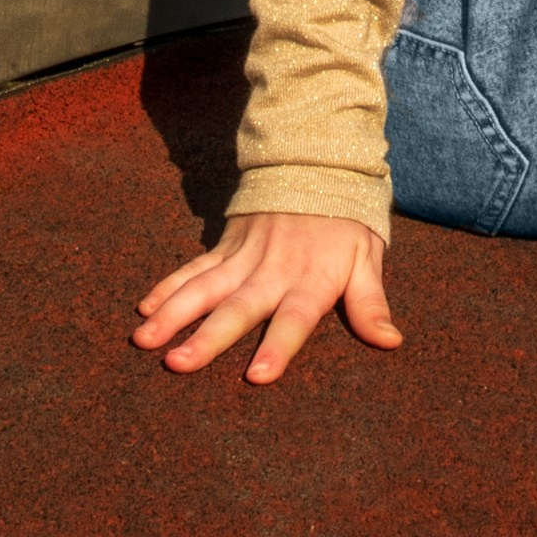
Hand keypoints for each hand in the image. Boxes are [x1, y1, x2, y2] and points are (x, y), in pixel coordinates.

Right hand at [133, 210, 401, 384]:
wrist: (317, 161)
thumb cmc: (345, 221)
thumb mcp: (366, 257)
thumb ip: (370, 303)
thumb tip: (391, 342)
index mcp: (311, 279)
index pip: (294, 319)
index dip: (278, 347)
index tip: (257, 376)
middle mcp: (273, 270)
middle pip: (238, 307)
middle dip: (207, 336)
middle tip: (177, 363)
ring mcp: (244, 256)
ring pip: (204, 287)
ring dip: (174, 313)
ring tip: (145, 339)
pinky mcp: (226, 245)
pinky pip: (194, 268)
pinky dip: (169, 287)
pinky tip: (145, 309)